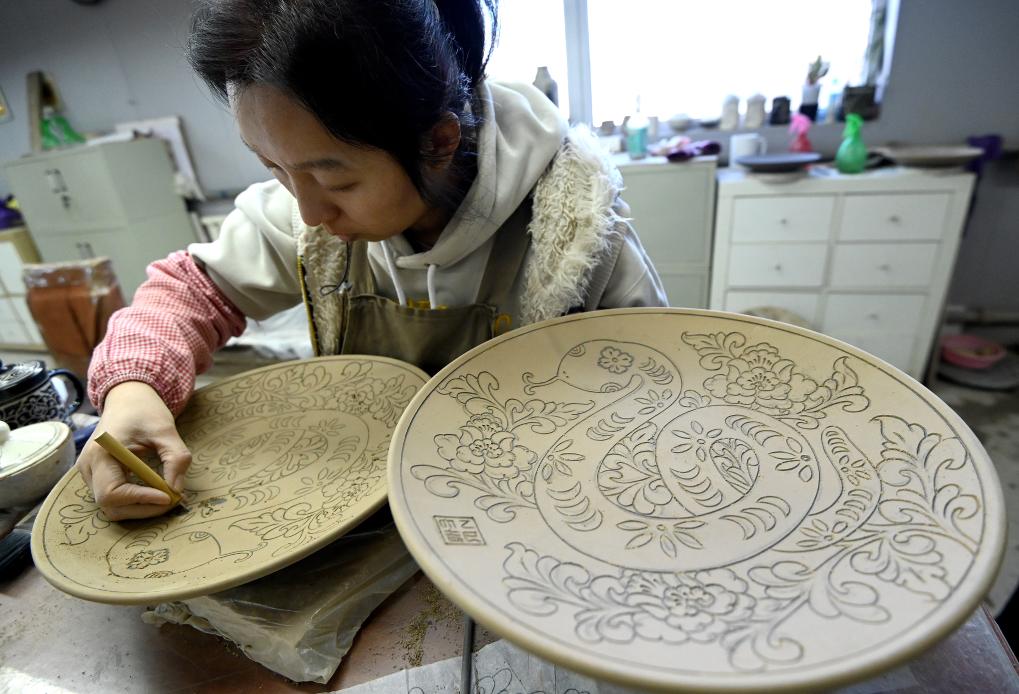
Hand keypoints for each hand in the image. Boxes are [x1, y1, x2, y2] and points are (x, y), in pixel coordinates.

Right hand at [76, 381, 190, 519]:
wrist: (127, 398)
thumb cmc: (145, 410)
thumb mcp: (166, 431)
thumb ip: (176, 459)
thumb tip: (176, 491)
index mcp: (101, 454)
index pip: (112, 493)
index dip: (141, 500)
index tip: (169, 496)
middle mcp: (88, 467)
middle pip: (110, 506)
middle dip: (143, 508)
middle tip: (173, 500)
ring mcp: (89, 473)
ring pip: (111, 507)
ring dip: (140, 507)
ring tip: (166, 496)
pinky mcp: (96, 476)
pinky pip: (113, 498)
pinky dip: (135, 500)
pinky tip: (154, 491)